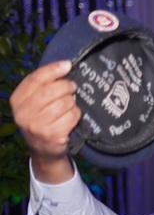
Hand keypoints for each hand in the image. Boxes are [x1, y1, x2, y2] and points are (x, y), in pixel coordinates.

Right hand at [10, 61, 80, 181]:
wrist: (44, 150)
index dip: (53, 69)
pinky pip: (72, 116)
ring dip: (72, 102)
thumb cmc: (42, 119)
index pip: (35, 79)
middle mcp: (23, 113)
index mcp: (17, 100)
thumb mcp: (34, 102)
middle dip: (66, 86)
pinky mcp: (52, 136)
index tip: (68, 64)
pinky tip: (71, 118)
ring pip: (64, 103)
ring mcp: (37, 126)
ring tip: (70, 105)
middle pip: (51, 90)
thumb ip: (43, 85)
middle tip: (72, 87)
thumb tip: (64, 66)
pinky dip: (76, 114)